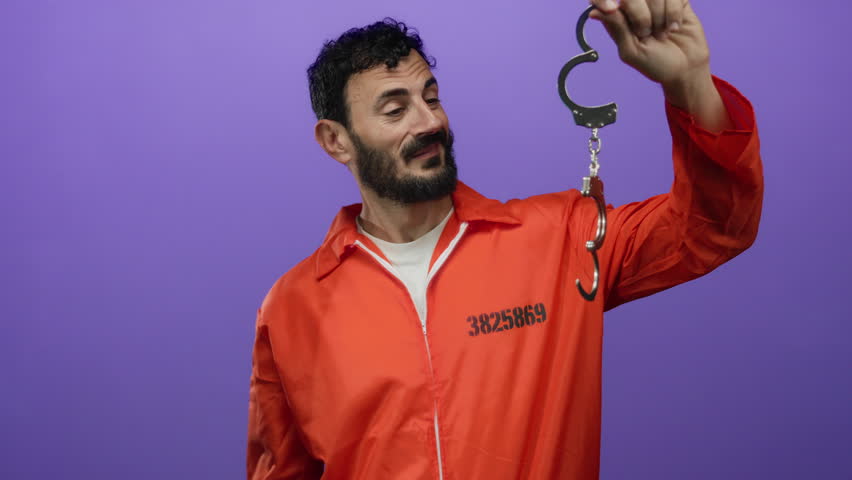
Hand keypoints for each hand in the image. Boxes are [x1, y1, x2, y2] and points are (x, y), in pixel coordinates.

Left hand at [588, 0, 730, 130]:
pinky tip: (674, 27)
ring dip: (659, 17)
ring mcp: (656, 1)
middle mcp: (635, 6)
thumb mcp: (631, 51)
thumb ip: (616, 28)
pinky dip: (674, 13)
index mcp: (617, 18)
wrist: (686, 68)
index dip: (603, 1)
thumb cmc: (655, 64)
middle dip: (640, 15)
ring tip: (662, 34)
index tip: (612, 10)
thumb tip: (594, 12)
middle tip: (646, 33)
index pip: (602, 0)